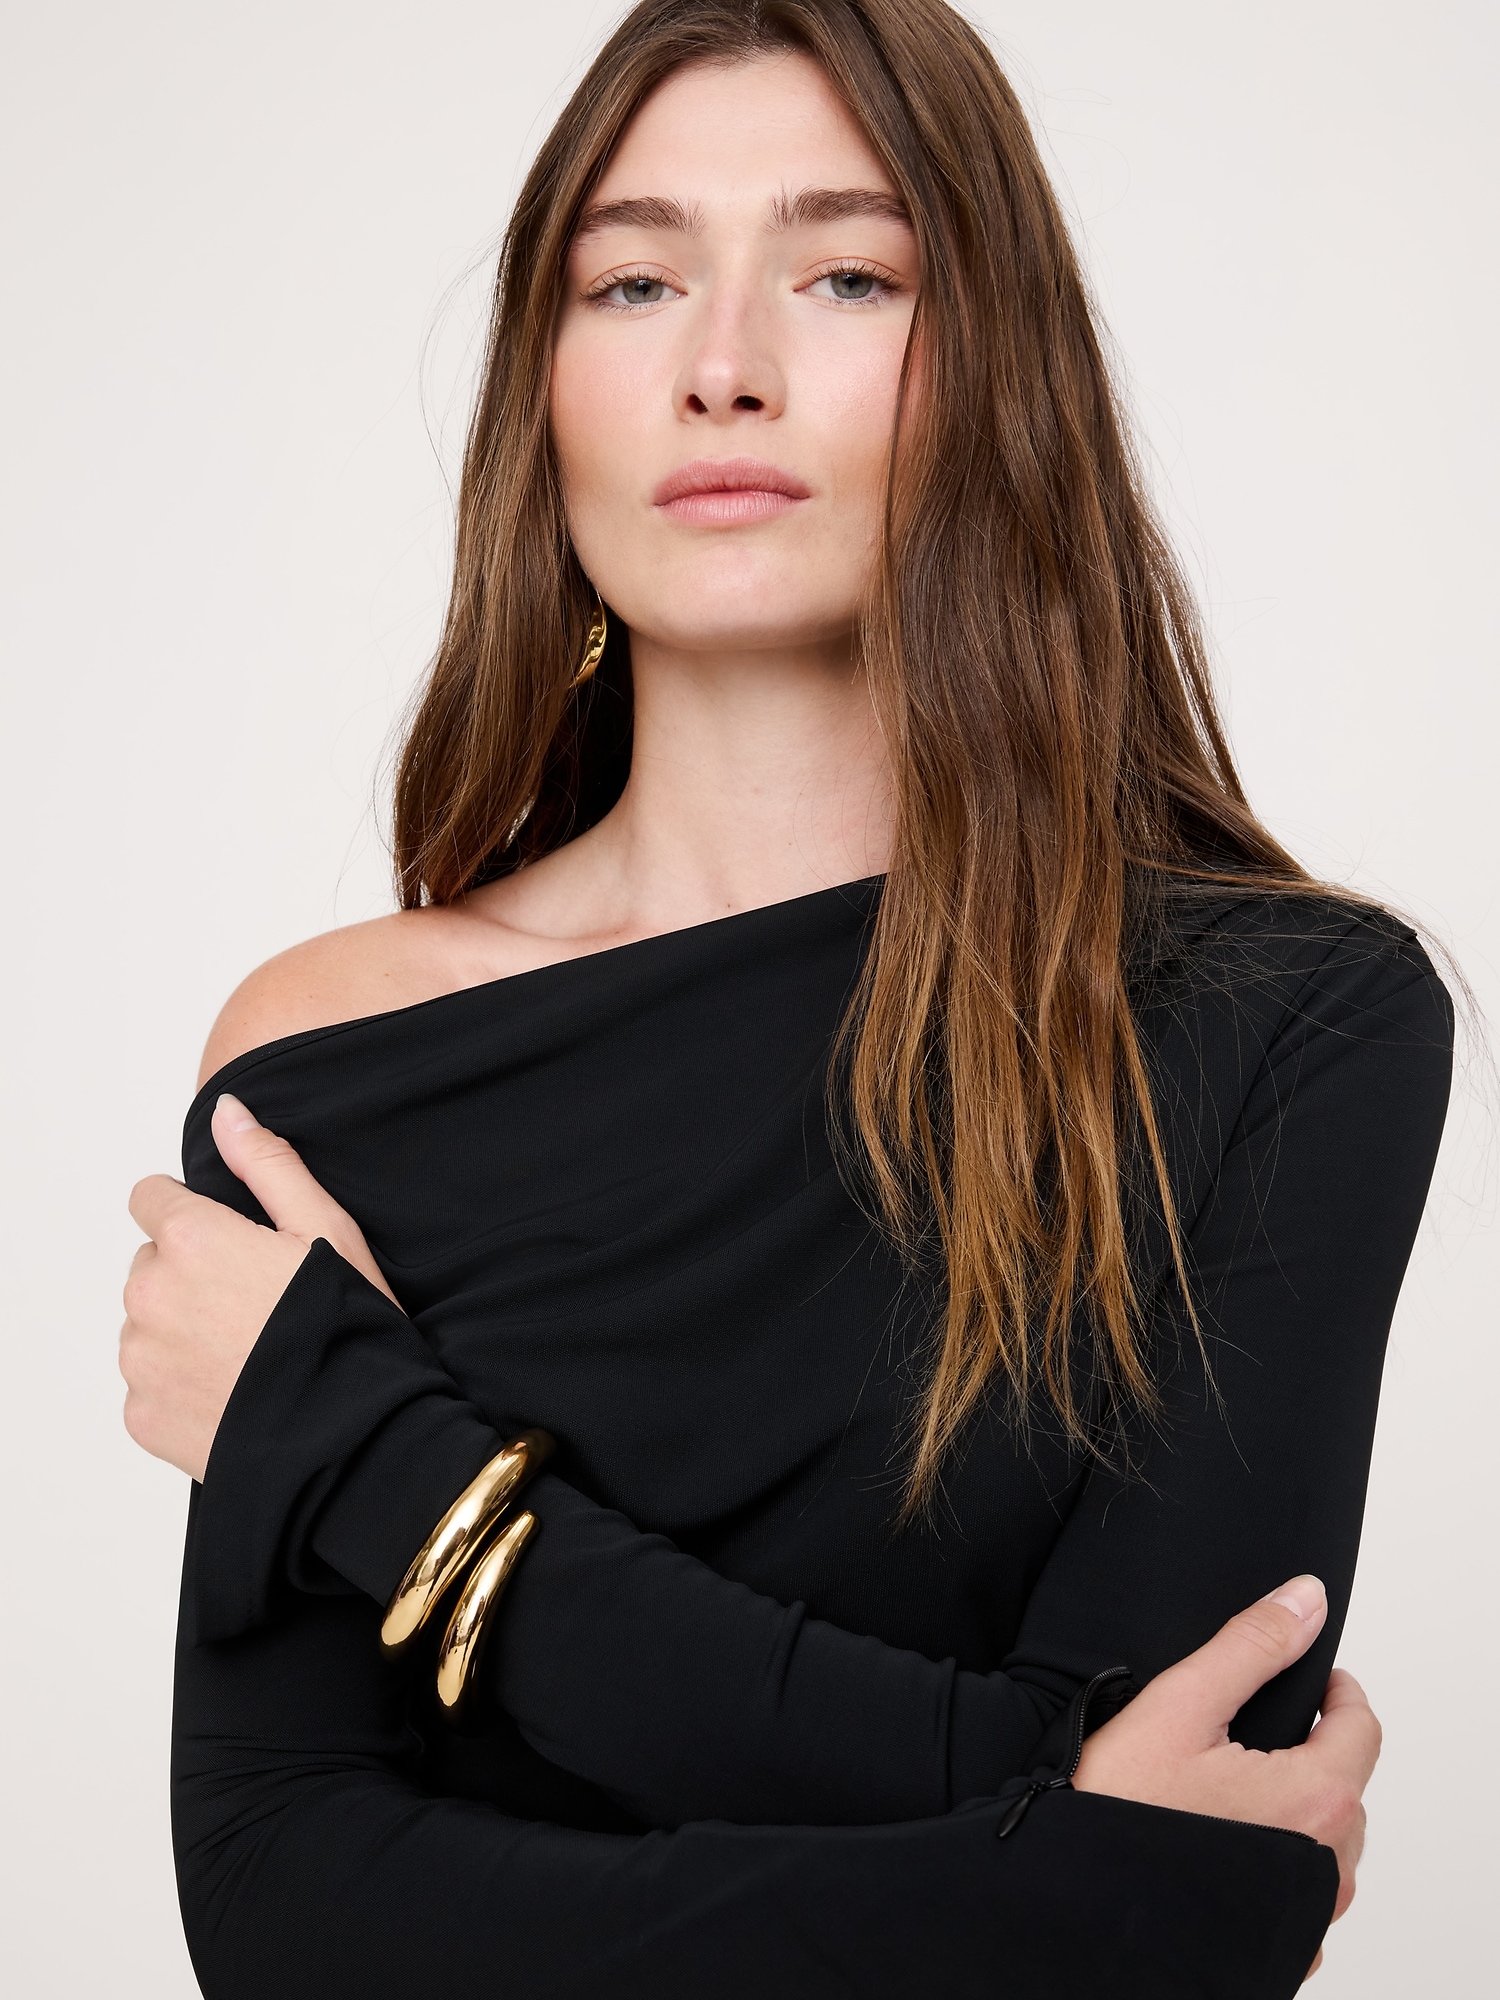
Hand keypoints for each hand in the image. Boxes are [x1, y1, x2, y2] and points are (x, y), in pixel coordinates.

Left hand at [120, 1094, 394, 1480]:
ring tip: (251, 1354)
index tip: (232, 1242)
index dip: (193, 1213)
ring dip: (183, 1330)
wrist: (355, 1439)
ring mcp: (141, 1360)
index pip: (150, 1198)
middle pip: (152, 1264)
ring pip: (147, 1324)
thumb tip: (226, 1111)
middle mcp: (150, 1295)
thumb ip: (267, 1164)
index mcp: (192, 1239)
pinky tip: (238, 1393)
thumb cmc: (350, 1329)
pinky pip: (150, 1384)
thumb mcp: (326, 1230)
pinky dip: (182, 1385)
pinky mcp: (141, 1416)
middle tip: (257, 1305)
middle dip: (191, 1275)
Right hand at [1073, 1575, 1377, 1978]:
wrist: (1074, 1907)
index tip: (1315, 1679)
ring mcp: (1307, 1916)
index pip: (1361, 1729)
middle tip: (1259, 1731)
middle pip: (1345, 1787)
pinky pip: (1303, 1895)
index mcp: (1315, 1801)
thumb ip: (1252, 1646)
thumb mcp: (1181, 1704)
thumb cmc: (1121, 1812)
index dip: (1337, 1693)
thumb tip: (1307, 1597)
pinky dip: (1279, 1864)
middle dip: (1314, 1751)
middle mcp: (1328, 1868)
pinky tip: (1227, 1845)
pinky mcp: (1282, 1949)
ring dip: (1298, 1811)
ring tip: (1237, 1787)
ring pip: (1327, 1845)